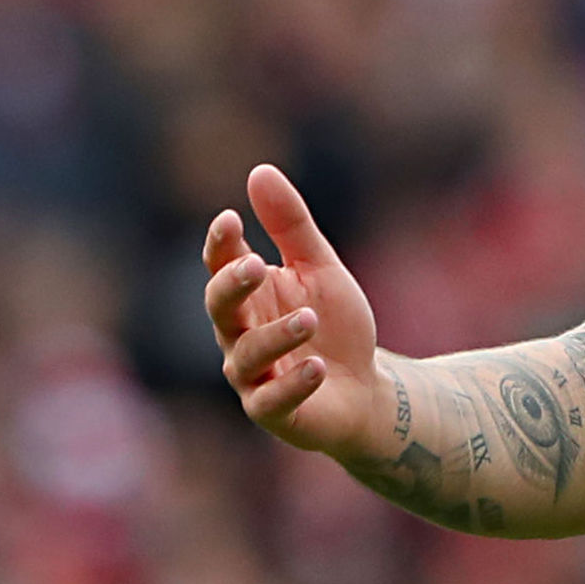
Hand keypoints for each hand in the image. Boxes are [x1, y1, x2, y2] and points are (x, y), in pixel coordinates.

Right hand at [202, 165, 387, 456]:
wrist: (364, 389)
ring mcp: (253, 377)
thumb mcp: (320, 269)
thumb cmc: (334, 325)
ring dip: (275, 335)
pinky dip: (293, 384)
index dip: (220, 245)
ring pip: (246, 356)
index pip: (220, 267)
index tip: (229, 218)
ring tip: (308, 316)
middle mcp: (239, 335)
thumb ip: (290, 226)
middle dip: (232, 287)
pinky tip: (316, 366)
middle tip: (255, 265)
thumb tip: (259, 170)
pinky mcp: (274, 412)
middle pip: (220, 309)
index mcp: (247, 297)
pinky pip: (273, 401)